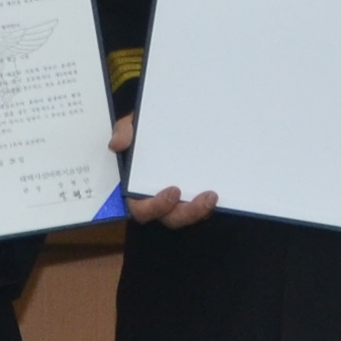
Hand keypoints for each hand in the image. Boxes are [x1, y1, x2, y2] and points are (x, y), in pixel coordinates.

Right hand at [114, 113, 216, 227]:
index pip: (142, 209)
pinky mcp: (193, 195)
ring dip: (201, 211)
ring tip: (213, 196)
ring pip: (188, 216)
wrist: (163, 123)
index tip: (174, 191)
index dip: (157, 206)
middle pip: (171, 218)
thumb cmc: (145, 130)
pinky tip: (222, 189)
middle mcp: (157, 199)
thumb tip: (117, 143)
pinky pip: (202, 207)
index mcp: (137, 189)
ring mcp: (177, 200)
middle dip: (188, 212)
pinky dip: (210, 203)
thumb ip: (125, 131)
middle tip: (206, 196)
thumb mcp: (134, 125)